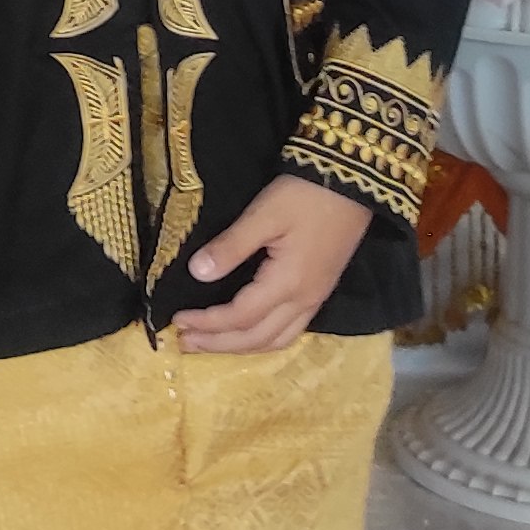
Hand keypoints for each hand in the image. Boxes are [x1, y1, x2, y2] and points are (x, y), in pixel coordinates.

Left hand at [172, 173, 374, 351]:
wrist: (352, 181)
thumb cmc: (305, 195)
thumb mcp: (264, 214)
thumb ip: (231, 246)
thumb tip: (197, 272)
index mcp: (287, 283)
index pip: (239, 317)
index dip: (207, 322)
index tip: (177, 320)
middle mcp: (303, 301)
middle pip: (256, 338)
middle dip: (218, 343)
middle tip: (184, 342)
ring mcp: (315, 299)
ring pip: (276, 340)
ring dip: (240, 347)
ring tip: (210, 343)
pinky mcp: (320, 292)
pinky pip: (290, 331)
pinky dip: (263, 339)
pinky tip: (247, 333)